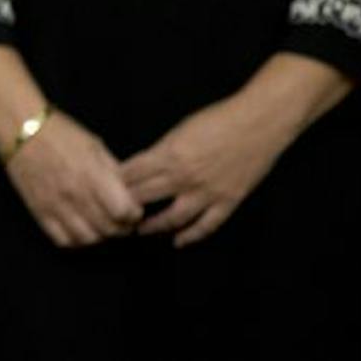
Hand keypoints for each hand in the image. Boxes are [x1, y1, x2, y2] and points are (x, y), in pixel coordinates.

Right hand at [3, 111, 141, 247]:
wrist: (19, 127)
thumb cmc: (59, 131)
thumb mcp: (94, 145)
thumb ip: (112, 172)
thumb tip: (127, 193)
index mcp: (93, 175)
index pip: (125, 212)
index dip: (134, 213)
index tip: (132, 208)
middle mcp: (75, 194)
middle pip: (109, 229)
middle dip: (121, 227)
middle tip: (120, 219)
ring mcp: (55, 205)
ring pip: (87, 239)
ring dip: (99, 235)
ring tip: (100, 225)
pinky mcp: (38, 211)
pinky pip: (62, 239)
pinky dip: (76, 240)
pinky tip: (79, 229)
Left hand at [120, 94, 290, 247]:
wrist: (260, 122)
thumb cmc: (219, 118)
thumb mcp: (180, 129)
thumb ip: (162, 150)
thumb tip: (143, 165)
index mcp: (169, 154)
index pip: (132, 174)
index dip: (114, 184)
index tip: (101, 191)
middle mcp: (185, 176)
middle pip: (145, 197)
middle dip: (125, 206)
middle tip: (111, 215)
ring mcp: (207, 192)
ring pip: (172, 218)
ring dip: (152, 226)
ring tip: (137, 230)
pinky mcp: (229, 201)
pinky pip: (207, 225)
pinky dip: (191, 236)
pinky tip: (178, 242)